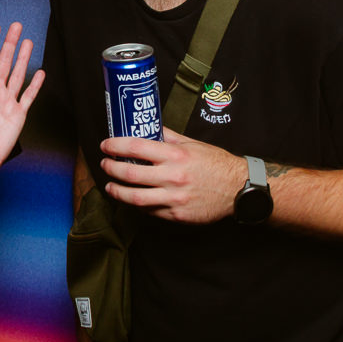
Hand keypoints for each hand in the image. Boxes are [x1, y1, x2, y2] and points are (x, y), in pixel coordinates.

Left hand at [0, 22, 44, 188]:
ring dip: (23, 58)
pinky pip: (28, 96)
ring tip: (28, 41)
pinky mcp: (18, 114)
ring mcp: (7, 102)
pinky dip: (35, 85)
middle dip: (10, 44)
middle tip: (16, 26)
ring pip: (18, 74)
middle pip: (4, 62)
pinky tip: (40, 72)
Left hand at [99, 129, 246, 223]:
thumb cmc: (216, 164)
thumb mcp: (193, 144)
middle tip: (104, 164)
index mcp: (176, 155)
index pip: (136, 148)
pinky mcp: (177, 215)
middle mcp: (173, 177)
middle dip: (111, 168)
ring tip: (109, 186)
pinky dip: (137, 205)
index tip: (105, 145)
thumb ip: (169, 136)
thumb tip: (150, 126)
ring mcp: (174, 199)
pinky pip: (150, 211)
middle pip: (130, 174)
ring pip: (135, 198)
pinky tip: (131, 199)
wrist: (238, 189)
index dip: (115, 146)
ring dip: (117, 191)